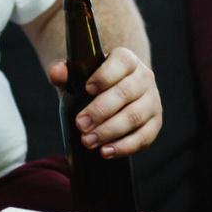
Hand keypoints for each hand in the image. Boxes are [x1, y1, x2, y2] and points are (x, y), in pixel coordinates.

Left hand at [47, 47, 161, 158]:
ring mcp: (152, 101)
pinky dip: (124, 146)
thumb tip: (56, 73)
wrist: (114, 94)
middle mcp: (144, 77)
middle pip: (126, 92)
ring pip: (135, 116)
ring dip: (110, 131)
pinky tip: (105, 152)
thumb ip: (64, 72)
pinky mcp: (155, 123)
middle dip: (101, 111)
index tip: (87, 89)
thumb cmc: (92, 83)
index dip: (105, 76)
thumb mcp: (78, 75)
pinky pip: (144, 137)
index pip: (122, 62)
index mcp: (127, 60)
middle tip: (80, 124)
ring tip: (88, 141)